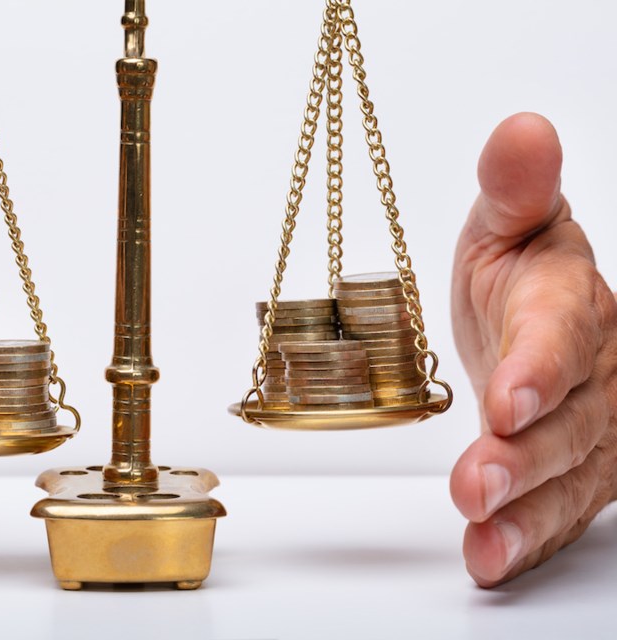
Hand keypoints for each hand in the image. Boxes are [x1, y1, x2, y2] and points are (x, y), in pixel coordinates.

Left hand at [450, 113, 616, 586]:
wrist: (535, 320)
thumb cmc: (519, 269)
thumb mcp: (508, 223)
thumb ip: (515, 190)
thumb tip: (522, 129)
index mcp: (570, 303)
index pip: (561, 334)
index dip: (538, 367)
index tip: (509, 396)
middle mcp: (592, 372)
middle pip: (567, 419)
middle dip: (524, 454)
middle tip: (477, 483)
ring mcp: (589, 428)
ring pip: (567, 475)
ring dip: (524, 508)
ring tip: (482, 532)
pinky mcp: (575, 471)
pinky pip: (558, 508)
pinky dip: (525, 537)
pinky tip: (489, 557)